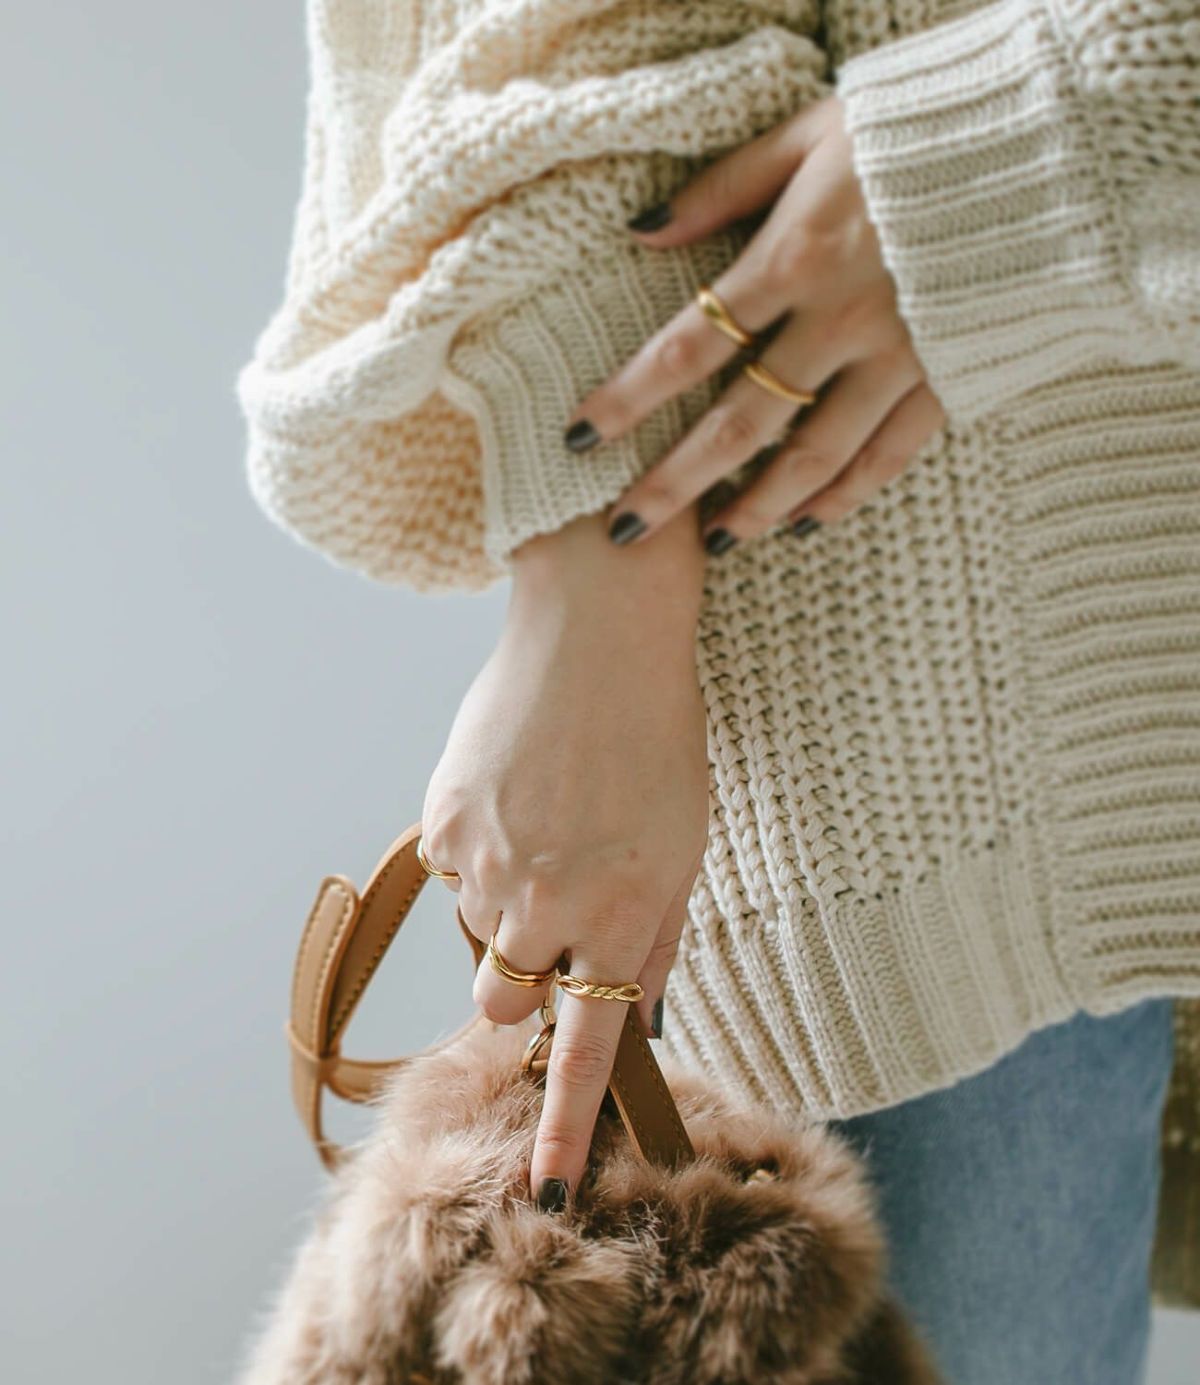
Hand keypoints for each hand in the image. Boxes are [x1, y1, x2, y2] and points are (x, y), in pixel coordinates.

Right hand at [420, 509, 708, 1206]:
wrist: (597, 630)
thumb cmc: (658, 735)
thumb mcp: (685, 842)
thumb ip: (654, 935)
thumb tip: (631, 1014)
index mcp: (627, 911)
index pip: (590, 1046)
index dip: (566, 1127)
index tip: (547, 1192)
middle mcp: (550, 902)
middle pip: (505, 1003)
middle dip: (520, 983)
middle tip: (549, 915)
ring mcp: (489, 864)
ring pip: (475, 939)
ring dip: (500, 916)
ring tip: (538, 834)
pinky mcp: (444, 824)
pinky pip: (452, 875)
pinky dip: (479, 855)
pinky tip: (514, 796)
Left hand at [563, 93, 945, 550]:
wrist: (1047, 144)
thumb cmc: (914, 132)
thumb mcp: (810, 133)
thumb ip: (724, 187)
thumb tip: (642, 231)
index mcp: (796, 258)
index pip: (688, 345)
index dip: (628, 398)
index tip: (580, 440)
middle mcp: (840, 322)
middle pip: (740, 423)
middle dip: (676, 483)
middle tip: (625, 531)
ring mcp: (898, 359)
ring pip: (815, 456)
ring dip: (758, 506)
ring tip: (716, 543)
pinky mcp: (948, 380)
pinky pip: (889, 455)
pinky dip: (846, 495)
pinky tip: (807, 523)